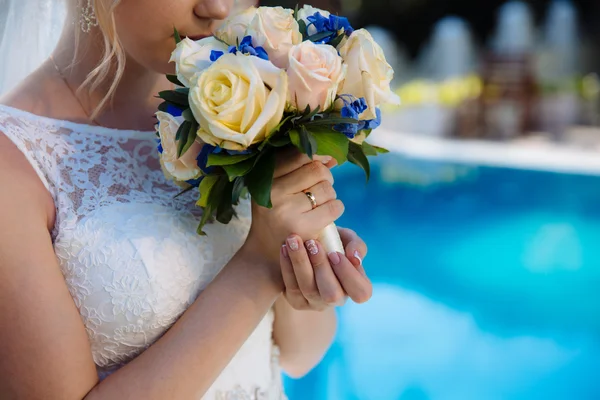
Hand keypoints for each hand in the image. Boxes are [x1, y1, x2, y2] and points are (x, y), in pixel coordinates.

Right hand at [245, 148, 343, 265]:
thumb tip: (331, 158)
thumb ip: (298, 169)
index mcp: (264, 178)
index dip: (317, 156)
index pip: (299, 154)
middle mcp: (272, 191)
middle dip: (325, 178)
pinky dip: (336, 209)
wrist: (266, 253)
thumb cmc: (276, 215)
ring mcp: (286, 210)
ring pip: (327, 188)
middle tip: (319, 190)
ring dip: (330, 195)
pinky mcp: (302, 227)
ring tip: (318, 205)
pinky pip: (334, 207)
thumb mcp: (275, 188)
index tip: (323, 163)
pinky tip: (324, 216)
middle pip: (316, 169)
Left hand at [280, 234, 371, 310]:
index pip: (361, 292)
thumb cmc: (333, 243)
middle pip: (332, 294)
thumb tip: (355, 258)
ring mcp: (316, 303)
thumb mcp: (347, 239)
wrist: (308, 249)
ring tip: (293, 240)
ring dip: (300, 262)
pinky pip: (291, 286)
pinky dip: (287, 265)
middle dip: (321, 267)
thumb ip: (356, 245)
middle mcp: (338, 299)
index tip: (335, 253)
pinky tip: (284, 247)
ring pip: (308, 289)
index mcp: (356, 287)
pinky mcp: (297, 301)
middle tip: (312, 243)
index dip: (348, 275)